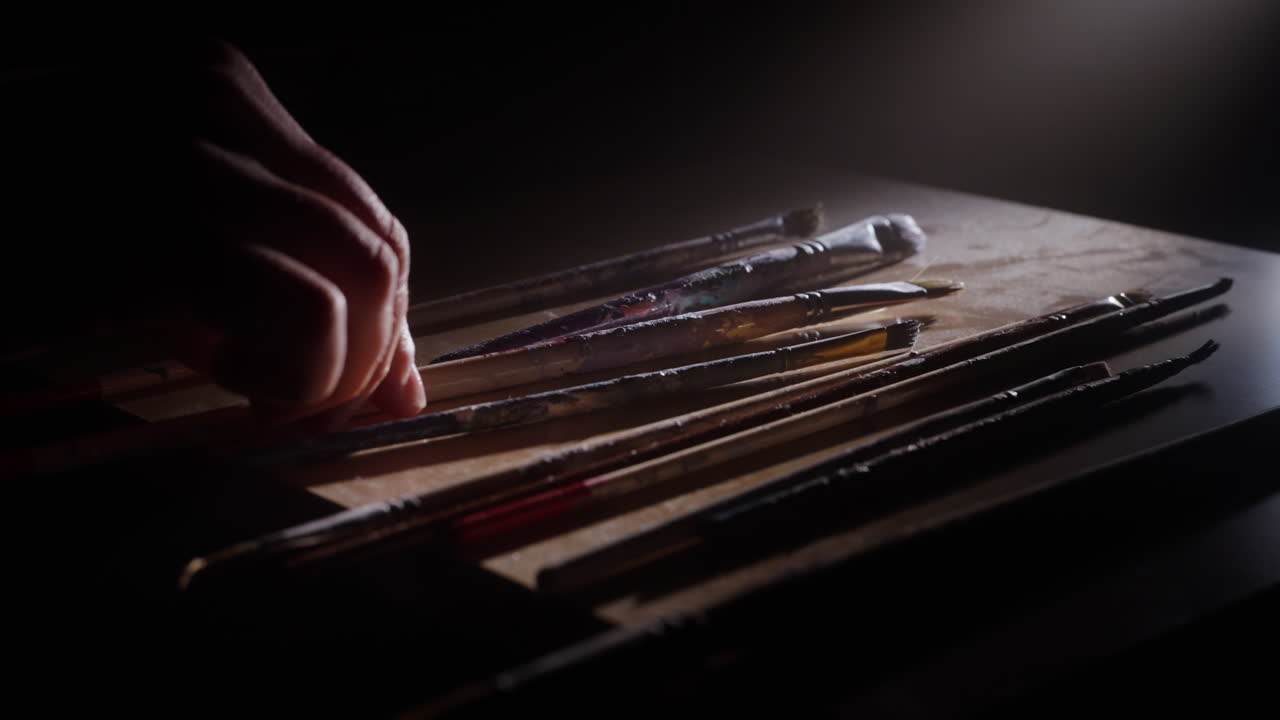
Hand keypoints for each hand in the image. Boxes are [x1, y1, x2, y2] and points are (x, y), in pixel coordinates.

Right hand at [172, 39, 425, 425]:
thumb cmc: (52, 255)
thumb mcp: (179, 263)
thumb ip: (300, 303)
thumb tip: (405, 394)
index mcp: (226, 97)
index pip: (373, 220)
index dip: (384, 319)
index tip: (356, 383)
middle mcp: (216, 108)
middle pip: (378, 247)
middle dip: (368, 353)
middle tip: (315, 410)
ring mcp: (191, 159)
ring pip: (356, 278)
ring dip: (332, 373)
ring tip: (267, 394)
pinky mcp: (157, 234)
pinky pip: (304, 308)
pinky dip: (298, 373)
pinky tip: (233, 372)